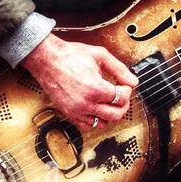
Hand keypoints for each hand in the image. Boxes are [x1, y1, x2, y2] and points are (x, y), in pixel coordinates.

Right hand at [21, 33, 138, 127]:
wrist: (48, 60)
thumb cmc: (70, 55)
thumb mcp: (100, 55)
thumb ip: (119, 69)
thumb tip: (132, 80)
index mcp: (95, 88)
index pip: (121, 98)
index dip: (127, 91)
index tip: (125, 85)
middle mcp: (86, 103)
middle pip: (115, 114)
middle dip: (123, 105)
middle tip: (122, 95)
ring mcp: (76, 110)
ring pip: (102, 123)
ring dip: (110, 114)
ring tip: (110, 102)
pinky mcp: (69, 113)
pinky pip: (87, 126)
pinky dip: (96, 120)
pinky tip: (98, 109)